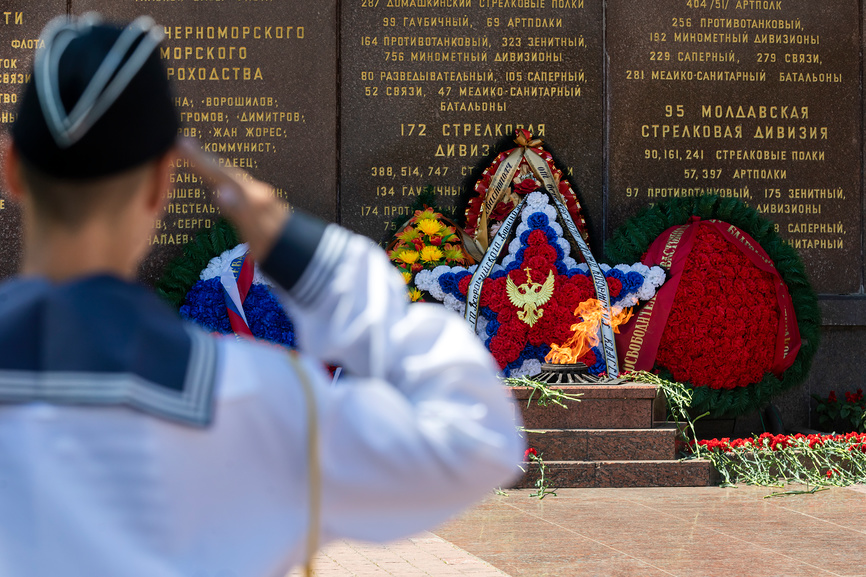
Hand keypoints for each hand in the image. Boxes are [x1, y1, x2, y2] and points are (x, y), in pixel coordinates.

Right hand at [178, 138, 289, 260]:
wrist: (302, 254)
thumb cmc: (276, 246)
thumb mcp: (257, 232)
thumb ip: (240, 211)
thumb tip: (220, 190)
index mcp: (252, 197)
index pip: (219, 174)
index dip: (198, 160)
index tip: (180, 143)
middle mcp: (256, 192)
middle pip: (225, 171)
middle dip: (203, 157)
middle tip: (182, 142)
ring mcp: (260, 197)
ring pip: (232, 175)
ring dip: (213, 165)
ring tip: (196, 154)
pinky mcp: (261, 203)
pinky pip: (237, 183)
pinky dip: (223, 176)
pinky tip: (221, 179)